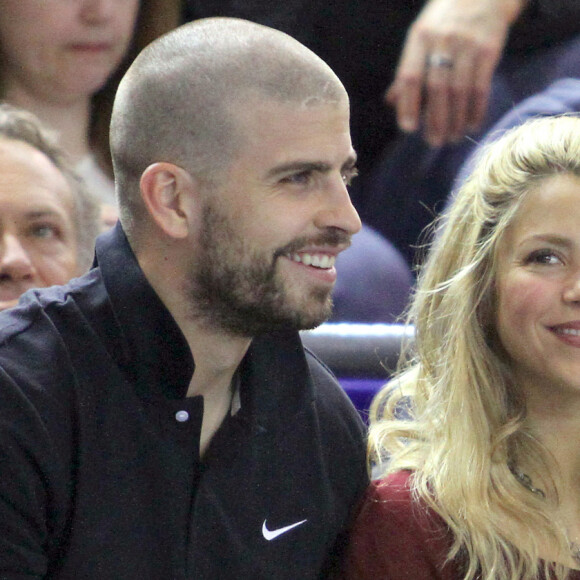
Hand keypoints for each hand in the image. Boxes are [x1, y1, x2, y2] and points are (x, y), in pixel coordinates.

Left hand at [386, 0, 525, 146]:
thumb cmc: (445, 20)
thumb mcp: (421, 36)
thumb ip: (408, 68)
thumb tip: (391, 102)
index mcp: (419, 38)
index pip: (409, 77)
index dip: (407, 105)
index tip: (408, 129)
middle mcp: (442, 41)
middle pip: (436, 89)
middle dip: (435, 120)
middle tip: (434, 142)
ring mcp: (467, 45)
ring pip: (459, 91)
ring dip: (455, 120)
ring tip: (452, 138)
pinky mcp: (489, 49)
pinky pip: (481, 86)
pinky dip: (476, 109)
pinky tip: (472, 125)